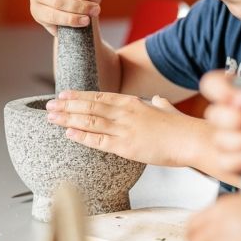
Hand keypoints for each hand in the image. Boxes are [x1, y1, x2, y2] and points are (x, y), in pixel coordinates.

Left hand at [45, 91, 201, 165]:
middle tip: (49, 105)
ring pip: (89, 121)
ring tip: (51, 117)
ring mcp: (124, 128)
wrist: (191, 139)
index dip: (79, 95)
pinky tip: (68, 133)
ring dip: (67, 118)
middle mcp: (125, 112)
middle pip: (89, 106)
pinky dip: (81, 136)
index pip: (100, 96)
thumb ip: (160, 104)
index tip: (64, 94)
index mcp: (133, 102)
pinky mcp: (126, 146)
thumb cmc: (182, 127)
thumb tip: (158, 100)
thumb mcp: (168, 110)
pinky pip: (98, 140)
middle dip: (67, 105)